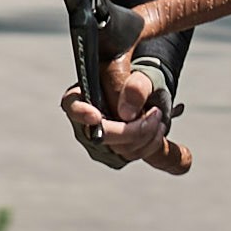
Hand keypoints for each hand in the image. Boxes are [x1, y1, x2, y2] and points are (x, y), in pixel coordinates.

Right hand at [63, 55, 186, 170]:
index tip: (95, 116)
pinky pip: (132, 155)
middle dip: (133, 129)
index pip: (71, 106)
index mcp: (81, 96)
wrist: (148, 94)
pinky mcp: (114, 154)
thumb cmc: (138, 80)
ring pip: (122, 149)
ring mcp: (98, 141)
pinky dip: (150, 143)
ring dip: (147, 134)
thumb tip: (126, 114)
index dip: (81, 113)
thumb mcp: (140, 76)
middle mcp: (84, 122)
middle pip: (103, 135)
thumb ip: (135, 88)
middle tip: (156, 112)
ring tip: (158, 116)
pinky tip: (157, 128)